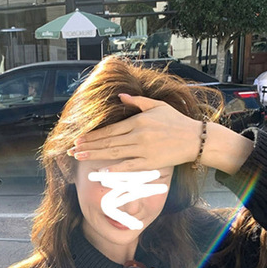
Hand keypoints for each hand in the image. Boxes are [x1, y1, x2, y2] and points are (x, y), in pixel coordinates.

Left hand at [69, 95, 202, 170]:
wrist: (195, 139)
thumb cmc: (176, 122)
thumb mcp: (157, 106)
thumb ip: (137, 101)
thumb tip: (121, 96)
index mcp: (138, 121)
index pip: (110, 129)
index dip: (93, 135)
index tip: (79, 138)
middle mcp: (138, 135)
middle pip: (108, 141)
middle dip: (88, 146)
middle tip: (72, 150)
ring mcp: (143, 150)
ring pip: (114, 153)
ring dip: (95, 156)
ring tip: (80, 157)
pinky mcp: (150, 162)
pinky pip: (129, 167)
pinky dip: (115, 169)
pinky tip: (102, 171)